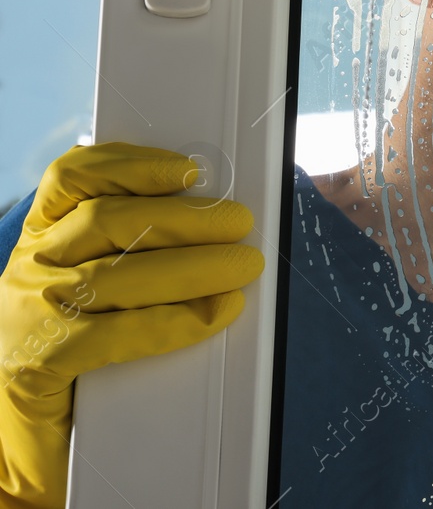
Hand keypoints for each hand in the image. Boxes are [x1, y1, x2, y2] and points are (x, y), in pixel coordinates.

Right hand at [0, 144, 263, 507]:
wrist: (21, 435)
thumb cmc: (75, 350)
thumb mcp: (97, 288)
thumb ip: (136, 253)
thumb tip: (217, 232)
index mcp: (42, 236)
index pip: (73, 178)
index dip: (131, 165)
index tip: (189, 170)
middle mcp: (29, 265)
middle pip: (110, 221)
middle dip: (185, 219)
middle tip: (239, 225)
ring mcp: (28, 312)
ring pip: (116, 274)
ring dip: (191, 267)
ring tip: (242, 268)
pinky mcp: (35, 363)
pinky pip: (112, 333)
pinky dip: (170, 323)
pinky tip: (212, 316)